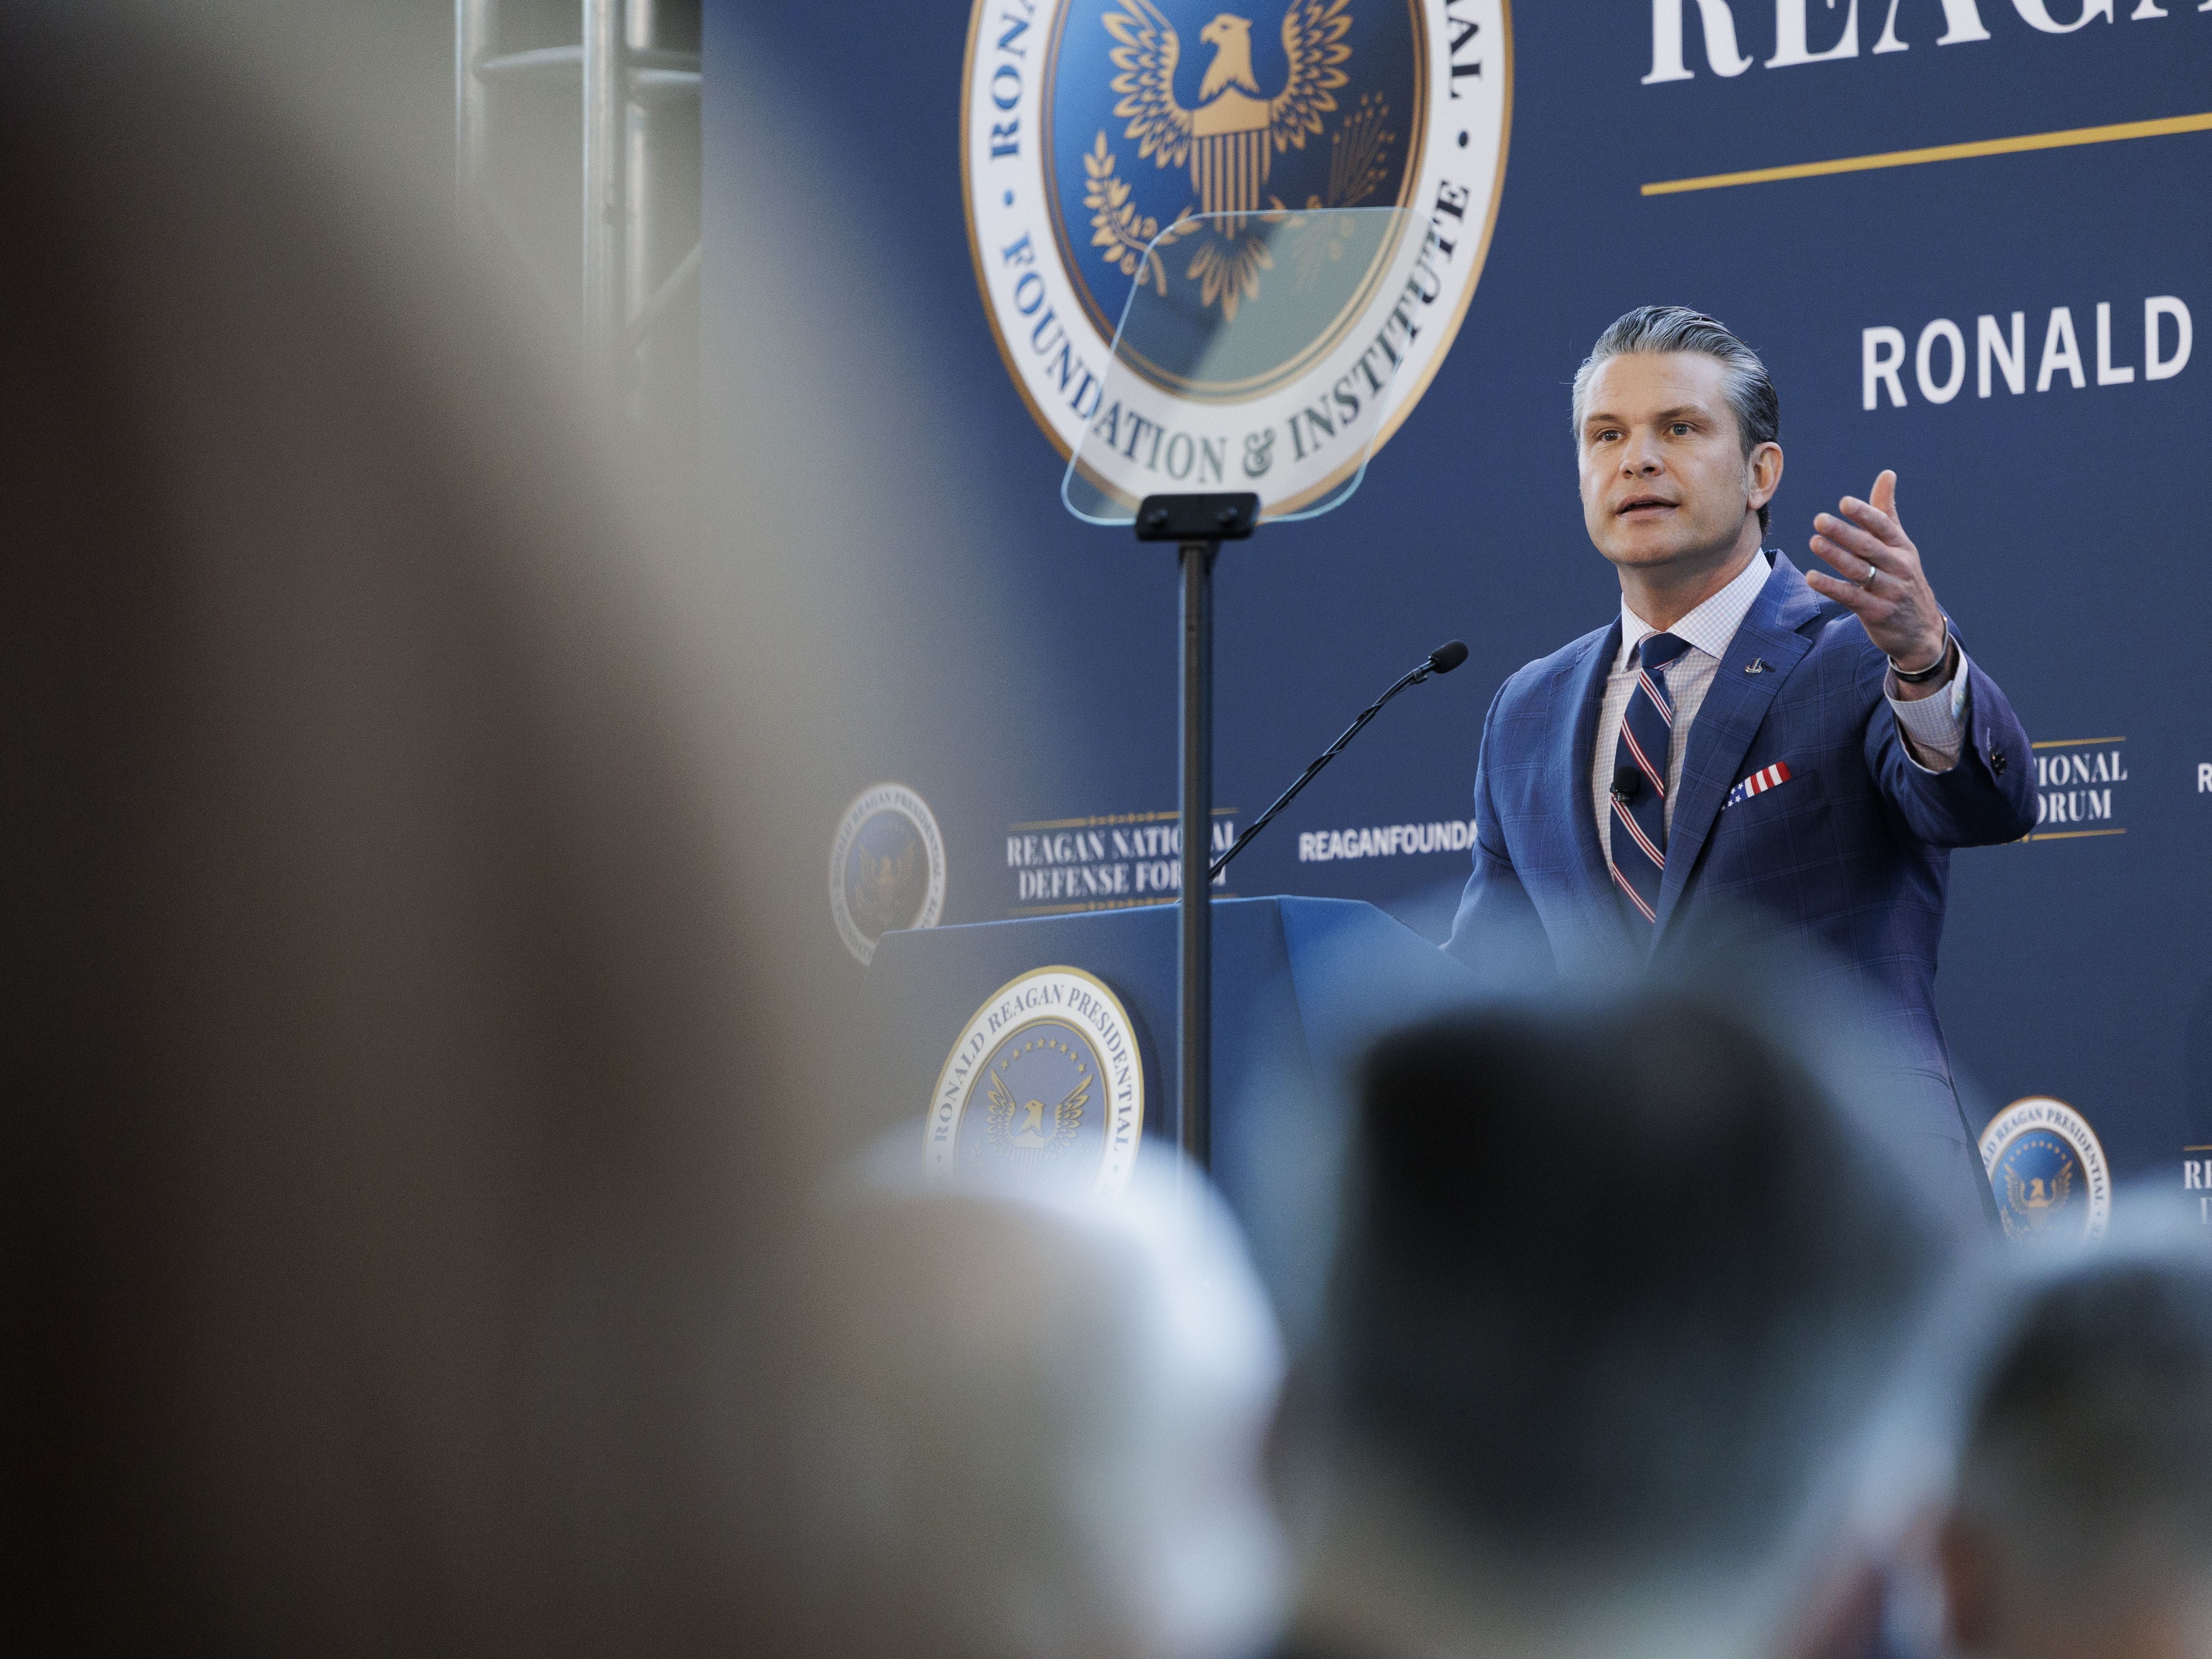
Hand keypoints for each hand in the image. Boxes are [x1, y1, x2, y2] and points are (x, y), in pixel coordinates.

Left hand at [1805, 470, 1948, 692]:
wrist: (1922, 631)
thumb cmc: (1903, 580)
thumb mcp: (1900, 547)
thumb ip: (1886, 513)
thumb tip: (1886, 474)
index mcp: (1903, 548)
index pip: (1884, 527)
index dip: (1865, 514)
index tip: (1844, 503)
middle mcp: (1900, 567)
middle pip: (1869, 547)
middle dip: (1845, 533)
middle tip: (1819, 520)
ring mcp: (1890, 591)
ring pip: (1860, 571)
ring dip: (1836, 557)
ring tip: (1814, 542)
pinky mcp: (1878, 613)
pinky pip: (1853, 598)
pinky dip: (1832, 588)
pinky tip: (1812, 578)